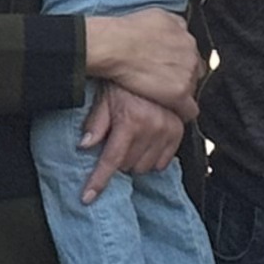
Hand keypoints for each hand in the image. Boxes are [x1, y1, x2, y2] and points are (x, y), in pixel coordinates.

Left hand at [76, 81, 185, 202]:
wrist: (148, 65)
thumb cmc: (121, 82)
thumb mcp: (103, 99)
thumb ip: (95, 124)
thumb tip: (85, 146)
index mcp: (131, 121)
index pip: (111, 161)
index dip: (98, 182)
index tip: (87, 198)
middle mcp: (153, 128)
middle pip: (128, 166)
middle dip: (115, 163)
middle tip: (110, 146)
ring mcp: (169, 130)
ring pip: (145, 166)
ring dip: (132, 161)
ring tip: (126, 144)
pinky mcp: (178, 131)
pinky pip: (164, 160)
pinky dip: (151, 160)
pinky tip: (142, 148)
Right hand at [79, 6, 202, 117]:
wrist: (114, 46)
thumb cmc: (123, 31)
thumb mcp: (154, 14)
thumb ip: (172, 23)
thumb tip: (176, 26)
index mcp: (184, 33)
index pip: (191, 51)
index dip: (178, 60)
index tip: (168, 65)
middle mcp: (190, 52)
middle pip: (194, 69)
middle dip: (180, 75)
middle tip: (162, 81)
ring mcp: (187, 73)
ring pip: (192, 88)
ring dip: (179, 91)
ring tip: (160, 95)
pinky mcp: (179, 92)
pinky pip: (189, 109)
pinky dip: (181, 111)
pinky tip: (170, 111)